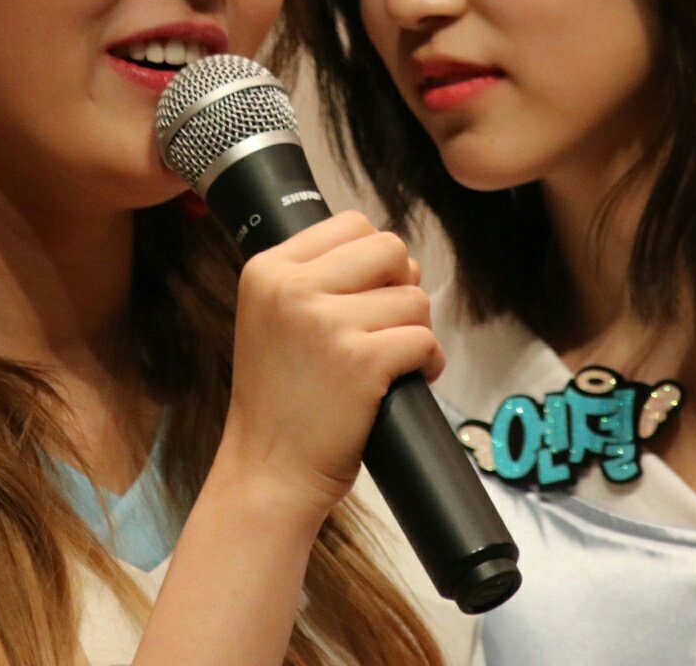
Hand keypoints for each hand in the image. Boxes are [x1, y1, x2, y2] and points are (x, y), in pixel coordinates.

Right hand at [214, 211, 442, 525]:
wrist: (268, 472)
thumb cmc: (280, 400)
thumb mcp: (273, 318)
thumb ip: (317, 279)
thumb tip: (398, 258)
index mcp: (267, 269)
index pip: (351, 223)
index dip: (374, 260)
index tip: (364, 298)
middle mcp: (292, 288)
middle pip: (390, 248)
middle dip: (401, 287)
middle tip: (384, 327)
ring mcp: (326, 323)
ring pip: (414, 297)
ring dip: (415, 331)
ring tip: (389, 362)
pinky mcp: (361, 360)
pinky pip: (426, 340)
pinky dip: (428, 363)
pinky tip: (405, 381)